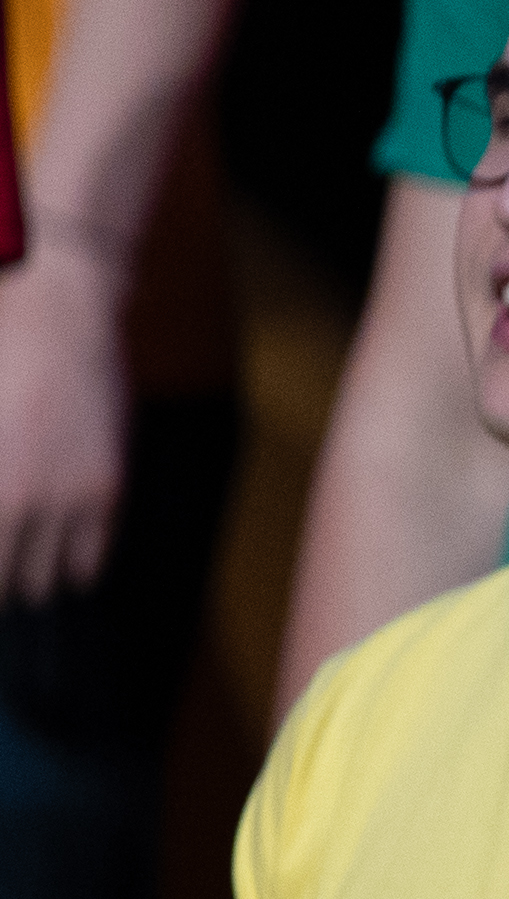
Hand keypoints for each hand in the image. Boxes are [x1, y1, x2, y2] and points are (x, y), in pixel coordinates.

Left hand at [0, 247, 130, 609]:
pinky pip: (95, 552)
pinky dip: (74, 560)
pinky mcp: (109, 484)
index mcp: (0, 494)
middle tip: (3, 558)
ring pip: (60, 578)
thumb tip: (1, 514)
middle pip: (18, 584)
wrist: (58, 314)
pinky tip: (53, 542)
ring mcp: (78, 496)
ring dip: (36, 576)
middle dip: (6, 580)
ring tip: (20, 559)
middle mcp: (35, 504)